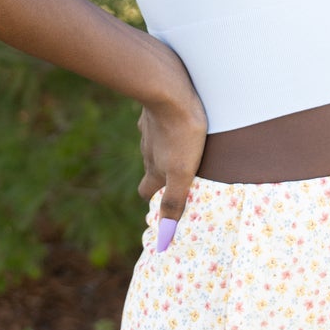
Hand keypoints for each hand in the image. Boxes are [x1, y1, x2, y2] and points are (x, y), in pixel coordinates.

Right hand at [137, 72, 208, 249]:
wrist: (168, 90)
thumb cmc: (181, 133)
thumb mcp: (183, 172)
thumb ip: (175, 202)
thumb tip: (163, 239)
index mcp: (155, 169)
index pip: (147, 191)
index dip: (153, 197)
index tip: (160, 201)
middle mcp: (147, 150)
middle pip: (150, 166)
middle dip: (160, 172)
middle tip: (175, 172)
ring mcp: (148, 128)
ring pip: (154, 143)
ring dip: (165, 147)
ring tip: (183, 145)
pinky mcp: (154, 108)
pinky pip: (159, 120)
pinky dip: (167, 123)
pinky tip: (179, 118)